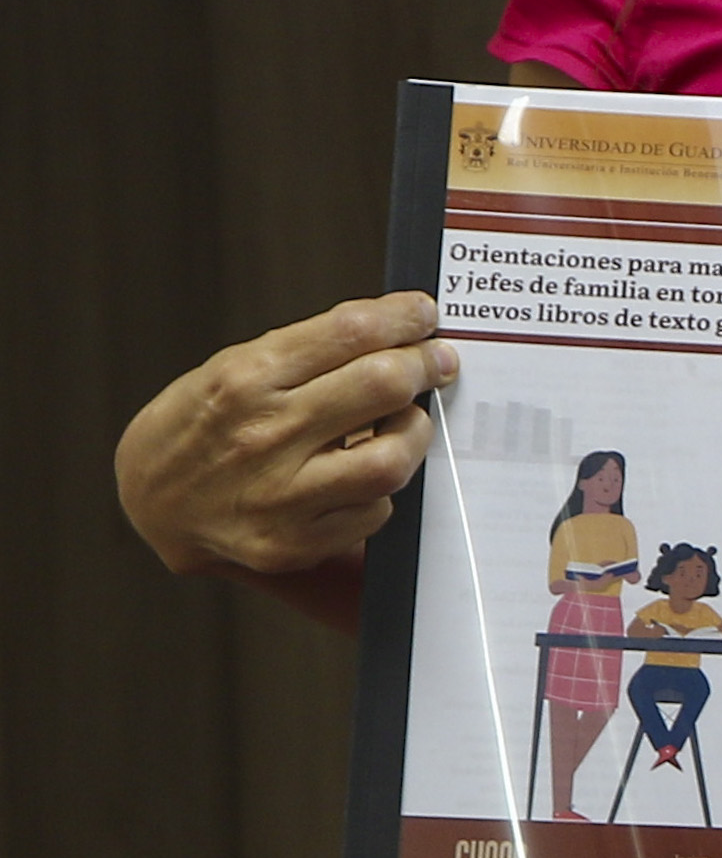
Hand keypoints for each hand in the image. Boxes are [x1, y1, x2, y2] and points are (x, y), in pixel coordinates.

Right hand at [116, 293, 457, 614]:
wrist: (150, 502)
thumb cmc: (205, 425)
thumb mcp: (235, 369)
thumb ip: (313, 349)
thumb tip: (402, 324)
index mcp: (245, 379)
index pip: (352, 332)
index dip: (404, 317)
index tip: (424, 314)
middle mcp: (262, 435)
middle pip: (383, 384)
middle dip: (425, 365)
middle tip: (436, 362)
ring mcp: (277, 495)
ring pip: (392, 458)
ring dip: (413, 432)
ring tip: (403, 421)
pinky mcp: (291, 543)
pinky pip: (375, 510)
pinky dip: (381, 488)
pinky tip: (360, 473)